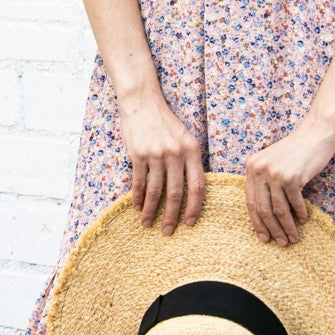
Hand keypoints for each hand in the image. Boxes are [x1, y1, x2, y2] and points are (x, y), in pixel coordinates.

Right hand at [117, 87, 204, 235]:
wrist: (142, 102)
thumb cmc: (165, 122)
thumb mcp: (185, 137)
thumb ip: (190, 160)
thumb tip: (192, 189)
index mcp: (192, 150)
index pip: (197, 185)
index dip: (194, 207)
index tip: (189, 223)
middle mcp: (175, 154)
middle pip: (175, 193)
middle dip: (171, 216)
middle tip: (168, 232)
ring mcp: (156, 154)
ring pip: (155, 191)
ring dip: (151, 211)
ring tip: (148, 224)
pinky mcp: (138, 154)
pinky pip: (138, 182)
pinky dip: (137, 198)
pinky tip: (137, 207)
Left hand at [244, 118, 334, 246]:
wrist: (315, 134)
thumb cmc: (295, 151)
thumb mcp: (272, 162)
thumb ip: (265, 182)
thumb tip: (265, 217)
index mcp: (251, 167)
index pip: (250, 201)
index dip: (257, 222)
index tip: (263, 237)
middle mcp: (259, 169)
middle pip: (262, 209)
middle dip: (272, 229)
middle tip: (281, 243)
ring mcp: (275, 173)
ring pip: (278, 210)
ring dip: (287, 227)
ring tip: (294, 238)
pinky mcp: (292, 176)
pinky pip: (294, 203)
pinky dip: (299, 214)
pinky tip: (303, 219)